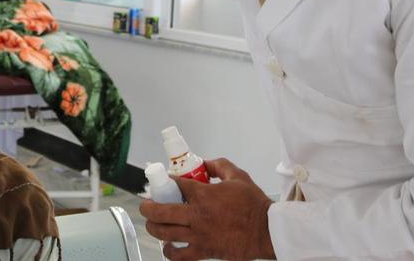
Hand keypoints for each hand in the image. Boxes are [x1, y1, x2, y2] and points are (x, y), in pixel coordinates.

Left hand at [140, 158, 273, 260]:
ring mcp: (199, 235)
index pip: (175, 185)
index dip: (165, 182)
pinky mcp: (205, 251)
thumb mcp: (238, 176)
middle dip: (147, 207)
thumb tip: (204, 162)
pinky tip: (167, 248)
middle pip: (160, 212)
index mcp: (204, 194)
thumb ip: (218, 165)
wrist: (267, 230)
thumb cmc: (254, 204)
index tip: (162, 182)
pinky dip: (169, 252)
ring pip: (165, 233)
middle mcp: (197, 215)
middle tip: (146, 205)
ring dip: (153, 228)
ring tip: (152, 224)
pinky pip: (180, 256)